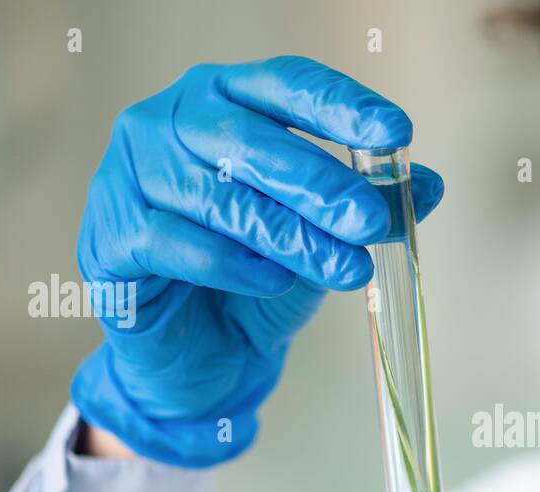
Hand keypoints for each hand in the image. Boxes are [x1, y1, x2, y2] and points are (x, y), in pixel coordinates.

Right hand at [72, 56, 443, 466]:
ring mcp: (128, 177)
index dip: (340, 106)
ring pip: (216, 196)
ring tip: (346, 268)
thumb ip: (363, 209)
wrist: (200, 359)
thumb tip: (430, 186)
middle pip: (247, 140)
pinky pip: (173, 242)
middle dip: (319, 182)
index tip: (396, 133)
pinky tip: (273, 281)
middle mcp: (167, 123)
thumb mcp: (321, 242)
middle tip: (371, 220)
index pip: (283, 84)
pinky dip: (231, 263)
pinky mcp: (109, 238)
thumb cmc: (255, 283)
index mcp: (222, 101)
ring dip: (289, 235)